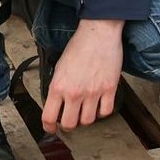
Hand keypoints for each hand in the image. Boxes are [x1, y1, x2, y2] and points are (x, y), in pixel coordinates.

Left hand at [42, 19, 122, 133]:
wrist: (99, 32)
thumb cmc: (79, 45)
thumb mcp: (59, 67)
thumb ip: (58, 87)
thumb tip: (58, 103)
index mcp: (58, 86)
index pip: (49, 118)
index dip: (49, 127)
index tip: (52, 128)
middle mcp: (74, 92)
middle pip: (70, 124)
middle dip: (69, 124)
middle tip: (71, 118)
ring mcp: (93, 92)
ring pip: (88, 121)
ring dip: (86, 118)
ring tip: (86, 109)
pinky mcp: (110, 88)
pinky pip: (106, 111)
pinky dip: (102, 111)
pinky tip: (100, 104)